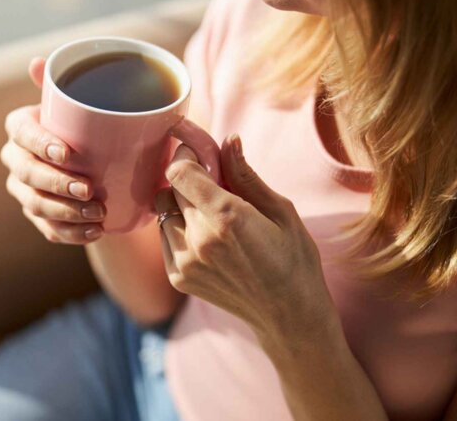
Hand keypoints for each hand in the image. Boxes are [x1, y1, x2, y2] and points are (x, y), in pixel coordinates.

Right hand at [0, 57, 105, 243]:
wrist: (100, 162)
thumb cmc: (89, 126)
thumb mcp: (84, 103)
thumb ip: (66, 83)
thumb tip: (37, 63)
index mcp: (21, 127)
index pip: (22, 133)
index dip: (40, 144)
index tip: (68, 153)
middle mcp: (16, 158)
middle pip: (27, 174)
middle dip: (56, 185)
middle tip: (89, 190)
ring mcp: (24, 190)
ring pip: (35, 205)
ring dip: (66, 212)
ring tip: (98, 214)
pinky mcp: (38, 216)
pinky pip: (48, 228)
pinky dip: (71, 233)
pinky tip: (94, 230)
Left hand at [154, 120, 336, 345]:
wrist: (289, 314)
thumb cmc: (293, 258)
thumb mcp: (280, 211)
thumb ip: (245, 175)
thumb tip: (228, 141)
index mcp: (226, 217)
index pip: (180, 172)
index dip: (186, 157)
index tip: (199, 154)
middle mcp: (199, 239)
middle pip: (170, 190)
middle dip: (187, 180)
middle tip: (211, 183)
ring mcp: (185, 261)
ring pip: (163, 214)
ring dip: (181, 206)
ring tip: (210, 215)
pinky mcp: (178, 277)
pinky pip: (164, 238)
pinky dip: (178, 230)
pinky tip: (206, 237)